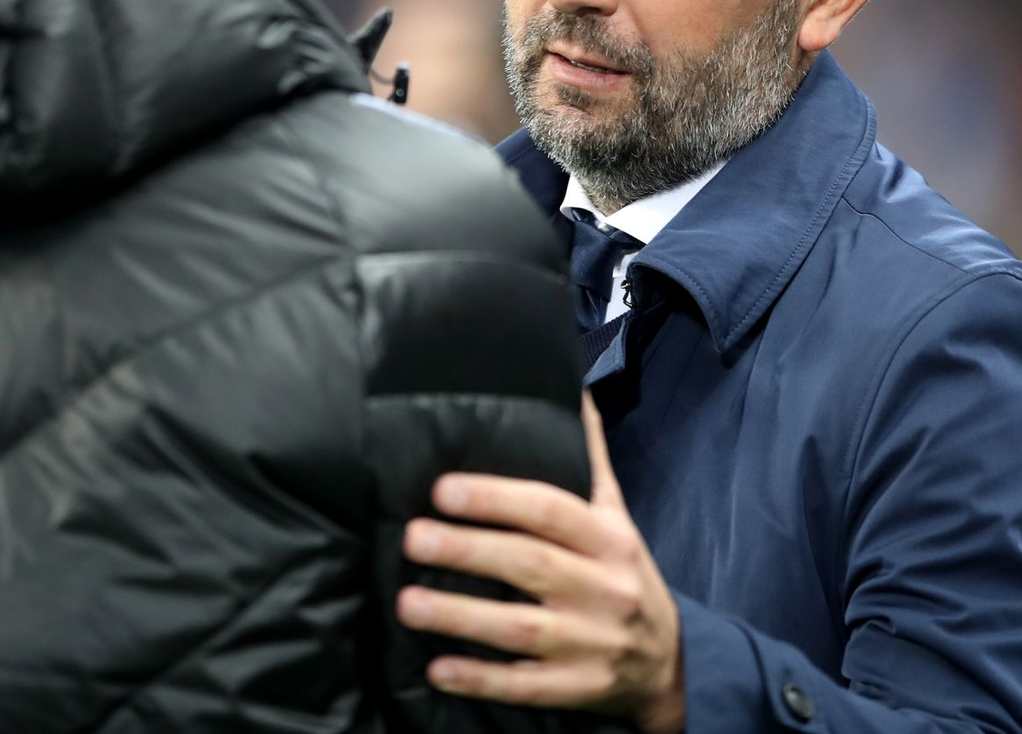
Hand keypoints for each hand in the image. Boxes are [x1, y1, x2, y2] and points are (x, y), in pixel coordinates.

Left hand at [397, 395, 684, 733]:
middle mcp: (603, 589)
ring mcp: (591, 644)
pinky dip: (480, 678)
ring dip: (460, 616)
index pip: (550, 510)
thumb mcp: (616, 514)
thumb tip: (574, 388)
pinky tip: (437, 668)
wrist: (671, 662)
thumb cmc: (625, 572)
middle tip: (413, 536)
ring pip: (521, 630)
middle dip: (469, 550)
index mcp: (609, 539)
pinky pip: (525, 687)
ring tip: (407, 601)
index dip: (496, 498)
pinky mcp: (578, 691)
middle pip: (531, 565)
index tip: (443, 489)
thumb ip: (589, 456)